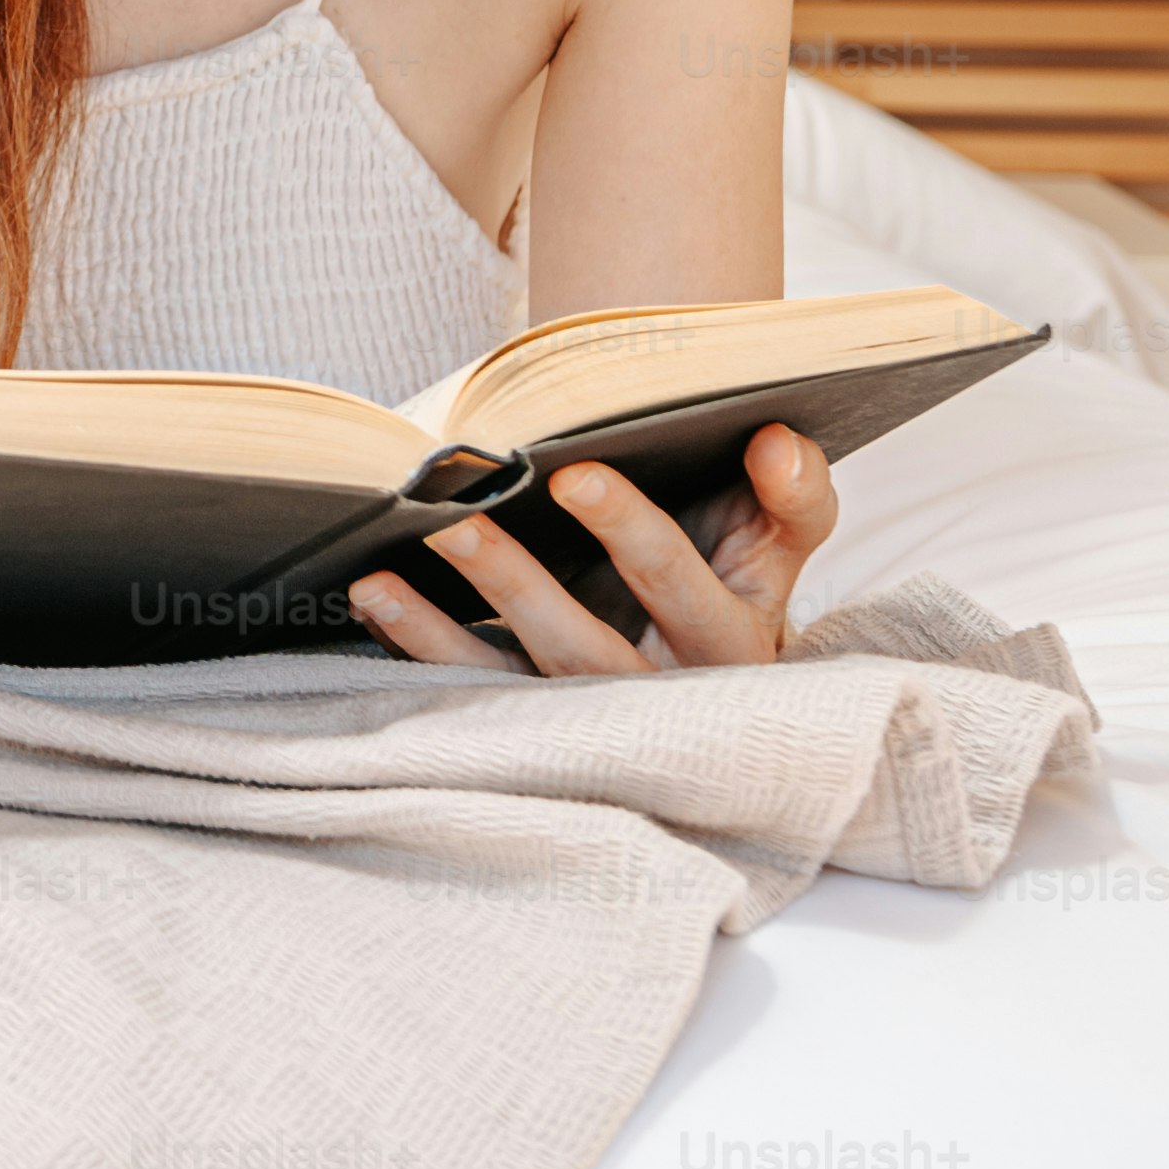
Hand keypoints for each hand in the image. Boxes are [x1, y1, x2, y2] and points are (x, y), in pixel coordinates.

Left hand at [347, 423, 839, 675]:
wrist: (725, 703)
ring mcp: (591, 721)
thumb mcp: (779, 552)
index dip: (633, 533)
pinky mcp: (536, 728)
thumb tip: (776, 439)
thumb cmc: (739, 595)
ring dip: (452, 630)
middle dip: (523, 585)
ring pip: (519, 682)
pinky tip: (376, 598)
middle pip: (588, 647)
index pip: (681, 586)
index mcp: (727, 642)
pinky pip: (471, 696)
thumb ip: (793, 496)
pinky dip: (418, 650)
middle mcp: (658, 694)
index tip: (575, 475)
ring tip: (395, 570)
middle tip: (456, 521)